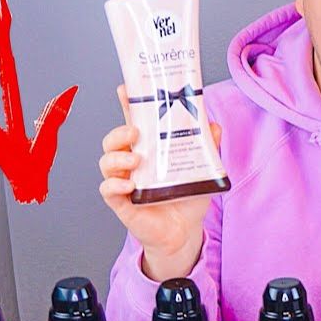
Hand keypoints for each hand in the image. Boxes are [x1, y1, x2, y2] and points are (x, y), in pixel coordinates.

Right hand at [98, 85, 220, 280]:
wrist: (184, 232)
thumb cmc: (187, 197)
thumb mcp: (203, 170)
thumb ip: (208, 148)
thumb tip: (214, 125)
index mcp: (149, 149)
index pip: (133, 122)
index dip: (127, 105)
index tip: (124, 89)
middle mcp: (132, 163)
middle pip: (113, 140)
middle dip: (119, 132)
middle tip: (135, 133)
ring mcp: (124, 182)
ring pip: (106, 162)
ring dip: (117, 158)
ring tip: (136, 161)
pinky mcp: (121, 203)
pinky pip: (107, 190)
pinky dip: (115, 185)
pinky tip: (129, 185)